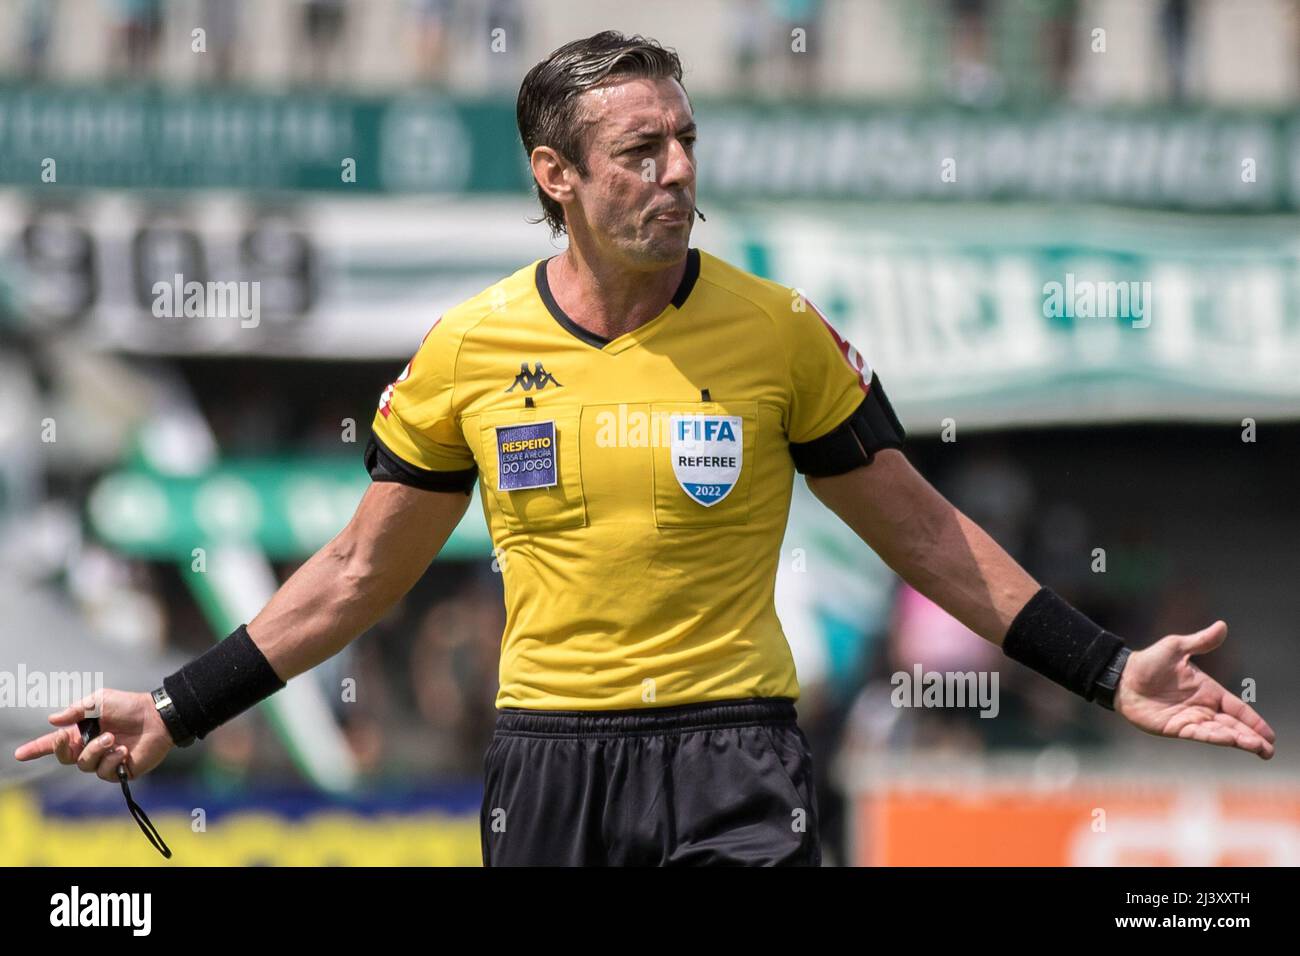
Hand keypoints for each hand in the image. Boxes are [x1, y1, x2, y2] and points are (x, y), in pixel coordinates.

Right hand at [13, 688, 175, 780]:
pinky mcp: (119, 771)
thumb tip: (51, 721)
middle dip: (64, 749)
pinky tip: (123, 751)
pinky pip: (105, 773)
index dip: (36, 749)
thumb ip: (76, 711)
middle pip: (64, 758)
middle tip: (77, 737)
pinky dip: (112, 761)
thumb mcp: (100, 701)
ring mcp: (104, 760)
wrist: (157, 716)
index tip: (19, 754)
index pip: (54, 743)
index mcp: (82, 731)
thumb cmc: (129, 705)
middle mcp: (90, 747)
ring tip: (113, 739)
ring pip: (84, 765)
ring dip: (96, 751)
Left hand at [1115, 621, 1275, 758]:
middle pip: (1233, 725)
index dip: (1254, 721)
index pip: (1237, 708)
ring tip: (1257, 749)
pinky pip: (1199, 734)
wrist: (1122, 676)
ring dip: (1238, 740)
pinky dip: (1215, 738)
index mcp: (1208, 690)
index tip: (1270, 735)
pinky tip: (1229, 741)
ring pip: (1220, 733)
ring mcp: (1190, 719)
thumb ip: (1200, 641)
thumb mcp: (1176, 647)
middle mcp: (1202, 707)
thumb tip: (1222, 625)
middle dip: (1252, 737)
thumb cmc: (1148, 661)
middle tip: (1269, 750)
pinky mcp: (1175, 728)